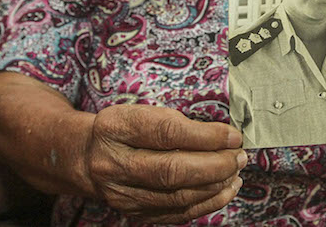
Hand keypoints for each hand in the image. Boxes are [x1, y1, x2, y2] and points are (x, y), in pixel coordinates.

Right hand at [86, 104, 245, 223]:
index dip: (206, 136)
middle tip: (239, 156)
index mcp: (117, 128)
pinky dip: (207, 203)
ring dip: (215, 185)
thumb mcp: (141, 112)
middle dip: (215, 164)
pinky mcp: (135, 213)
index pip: (167, 133)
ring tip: (236, 171)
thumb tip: (222, 135)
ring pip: (177, 196)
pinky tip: (225, 189)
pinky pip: (177, 213)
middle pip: (172, 170)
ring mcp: (123, 194)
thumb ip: (175, 122)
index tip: (232, 135)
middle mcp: (115, 164)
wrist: (86, 158)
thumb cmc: (123, 129)